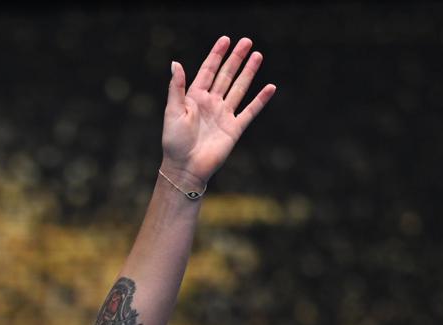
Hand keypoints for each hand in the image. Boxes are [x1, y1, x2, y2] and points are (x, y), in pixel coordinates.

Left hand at [162, 36, 278, 187]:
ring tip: (258, 56)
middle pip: (226, 75)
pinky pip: (250, 111)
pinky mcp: (234, 129)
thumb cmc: (174, 142)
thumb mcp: (173, 111)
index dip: (216, 55)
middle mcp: (211, 103)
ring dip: (248, 72)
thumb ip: (176, 87)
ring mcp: (224, 115)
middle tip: (247, 42)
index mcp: (195, 97)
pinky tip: (270, 88)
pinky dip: (260, 100)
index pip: (208, 70)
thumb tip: (175, 63)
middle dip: (236, 58)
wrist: (185, 168)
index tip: (226, 39)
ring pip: (239, 88)